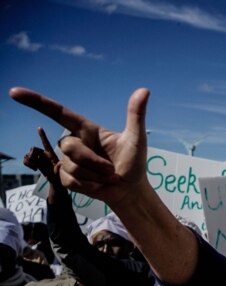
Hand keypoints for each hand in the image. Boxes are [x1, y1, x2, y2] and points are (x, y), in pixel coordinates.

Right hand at [10, 87, 150, 206]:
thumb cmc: (134, 162)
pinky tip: (99, 185)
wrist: (130, 189)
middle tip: (112, 169)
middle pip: (69, 147)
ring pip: (71, 166)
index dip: (36, 102)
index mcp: (87, 129)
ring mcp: (69, 161)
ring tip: (107, 176)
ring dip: (94, 175)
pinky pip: (70, 180)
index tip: (14, 92)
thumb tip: (144, 90)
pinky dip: (88, 186)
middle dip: (92, 161)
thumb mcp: (137, 139)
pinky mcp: (67, 177)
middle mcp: (75, 142)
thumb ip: (136, 115)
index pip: (58, 112)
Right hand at [23, 128, 60, 181]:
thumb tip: (60, 164)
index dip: (42, 136)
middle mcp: (44, 154)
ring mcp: (39, 157)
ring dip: (28, 161)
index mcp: (51, 154)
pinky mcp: (35, 161)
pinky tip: (34, 169)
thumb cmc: (59, 177)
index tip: (39, 128)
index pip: (46, 143)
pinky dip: (27, 163)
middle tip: (34, 165)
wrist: (55, 181)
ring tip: (34, 168)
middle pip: (33, 149)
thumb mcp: (60, 174)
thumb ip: (59, 169)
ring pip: (28, 154)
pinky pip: (26, 159)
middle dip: (31, 156)